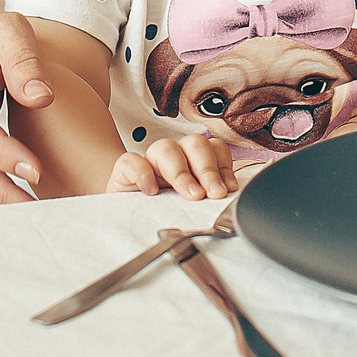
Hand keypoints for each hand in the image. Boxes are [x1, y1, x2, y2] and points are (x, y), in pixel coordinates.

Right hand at [108, 134, 238, 200]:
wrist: (127, 211)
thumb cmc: (164, 208)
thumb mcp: (192, 205)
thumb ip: (210, 199)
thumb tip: (231, 201)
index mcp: (194, 160)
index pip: (215, 148)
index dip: (224, 166)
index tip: (228, 189)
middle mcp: (174, 155)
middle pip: (195, 144)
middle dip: (207, 170)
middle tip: (213, 194)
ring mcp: (149, 160)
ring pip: (166, 148)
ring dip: (181, 172)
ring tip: (191, 195)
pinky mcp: (125, 169)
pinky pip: (132, 161)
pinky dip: (143, 173)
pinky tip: (152, 191)